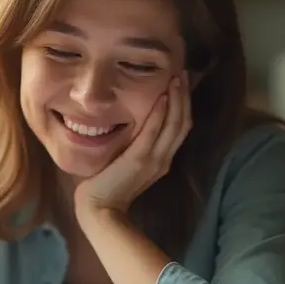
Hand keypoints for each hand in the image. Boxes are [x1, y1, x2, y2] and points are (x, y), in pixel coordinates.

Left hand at [74, 70, 192, 220]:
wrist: (99, 209)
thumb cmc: (106, 186)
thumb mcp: (126, 163)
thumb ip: (134, 147)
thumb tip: (129, 124)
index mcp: (162, 160)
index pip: (179, 128)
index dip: (183, 106)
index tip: (181, 84)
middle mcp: (163, 159)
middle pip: (183, 123)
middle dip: (185, 97)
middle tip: (184, 73)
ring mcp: (154, 159)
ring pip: (175, 124)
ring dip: (177, 99)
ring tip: (178, 79)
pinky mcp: (140, 159)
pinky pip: (154, 132)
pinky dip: (161, 113)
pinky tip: (163, 97)